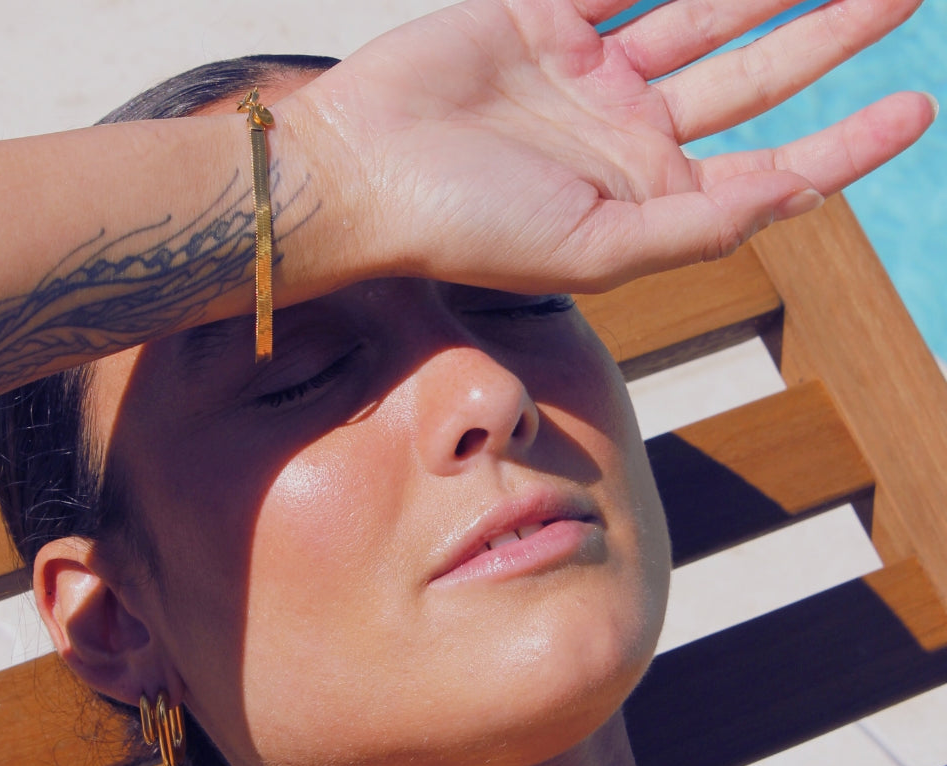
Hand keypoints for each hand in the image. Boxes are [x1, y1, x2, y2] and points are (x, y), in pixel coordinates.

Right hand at [300, 0, 932, 291]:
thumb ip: (694, 230)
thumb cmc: (463, 230)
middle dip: (831, 37)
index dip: (843, 144)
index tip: (914, 107)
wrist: (363, 174)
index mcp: (643, 203)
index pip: (765, 170)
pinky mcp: (543, 19)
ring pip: (705, 12)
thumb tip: (793, 195)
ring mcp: (588, 75)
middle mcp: (626, 138)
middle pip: (753, 78)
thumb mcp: (592, 253)